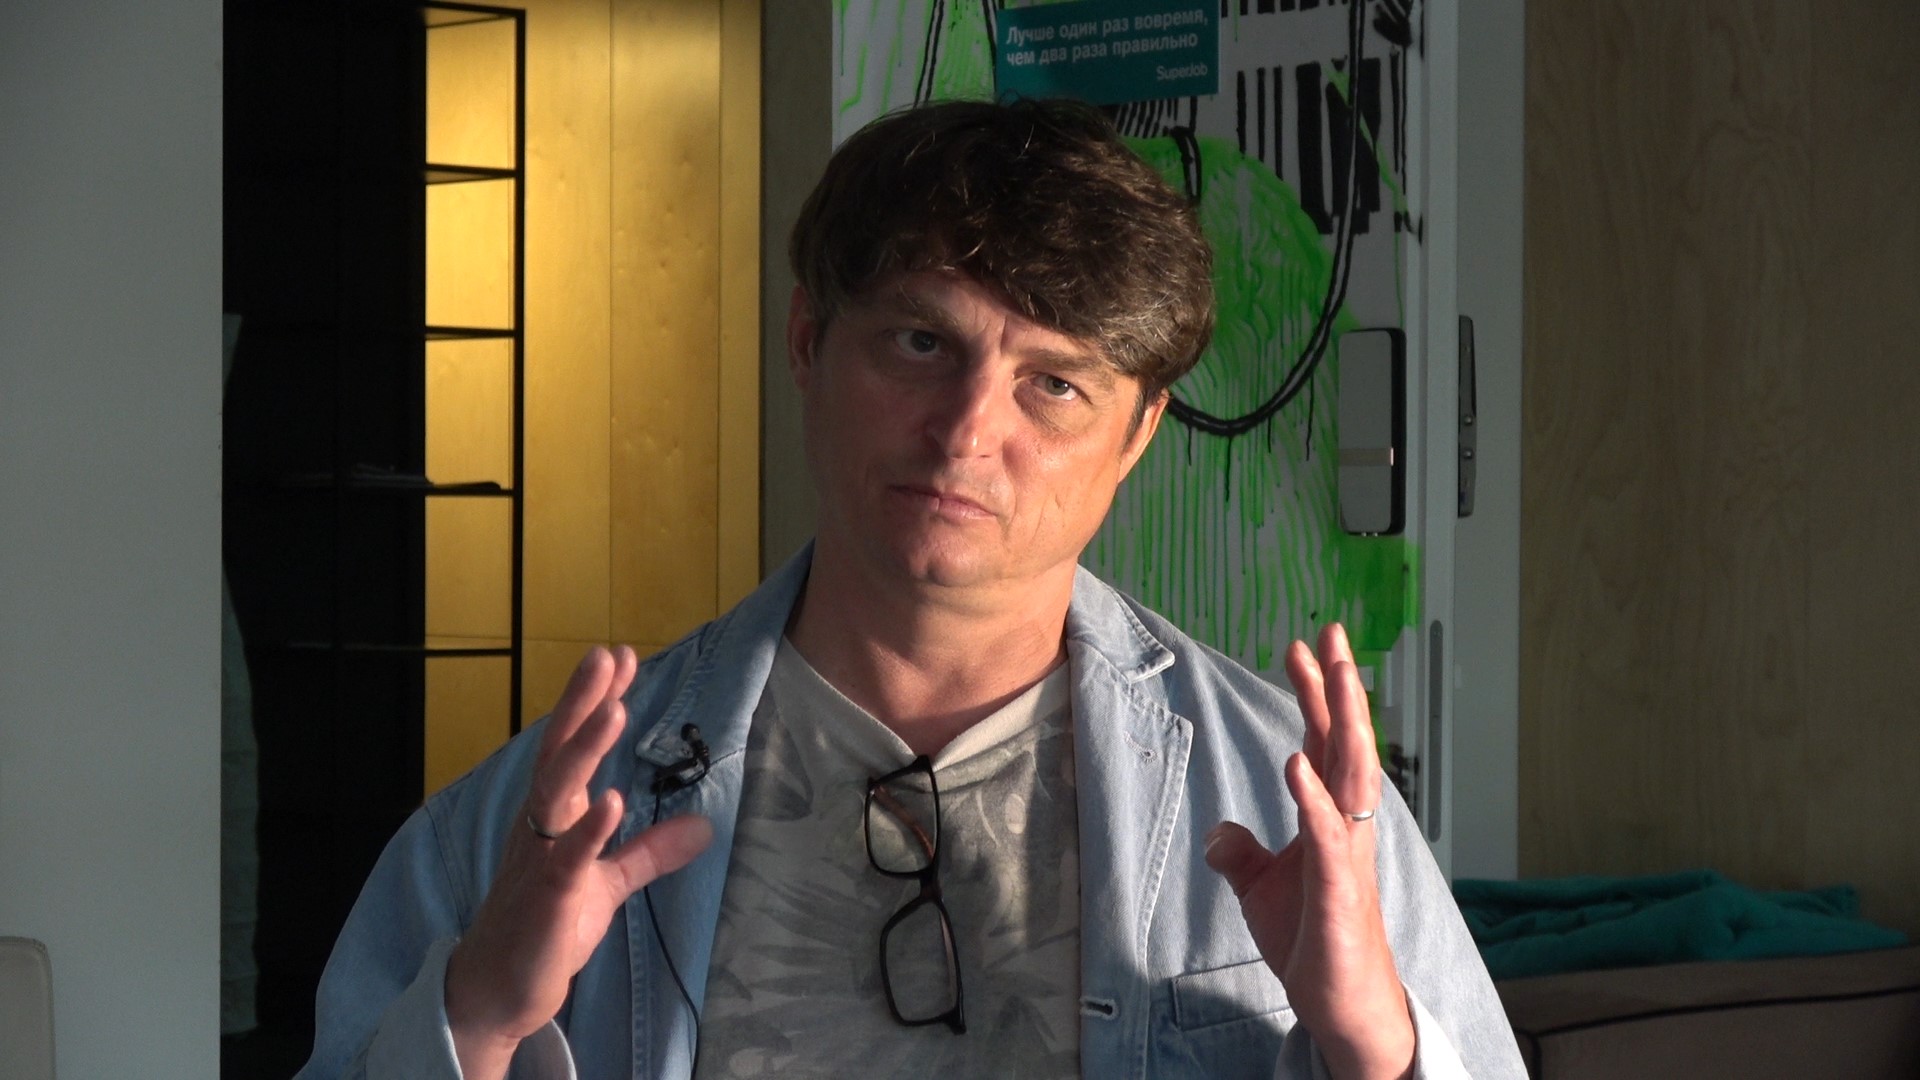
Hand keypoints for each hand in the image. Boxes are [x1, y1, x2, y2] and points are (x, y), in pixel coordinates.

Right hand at [443, 646, 712, 1079]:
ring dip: (584, 750)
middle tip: (606, 657)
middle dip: (583, 704)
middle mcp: (541, 827)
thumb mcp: (607, 883)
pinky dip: (588, 828)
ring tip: (614, 709)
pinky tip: (609, 800)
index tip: (619, 657)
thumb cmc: (546, 928)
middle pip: (559, 753)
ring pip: (556, 792)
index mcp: (553, 817)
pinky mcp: (547, 897)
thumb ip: (649, 851)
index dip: (594, 702)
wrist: (499, 990)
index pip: (572, 747)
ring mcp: (540, 858)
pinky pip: (566, 857)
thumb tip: (704, 825)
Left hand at [1203, 624, 1413, 1079]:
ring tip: (1335, 674)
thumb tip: (1217, 831)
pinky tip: (1295, 763)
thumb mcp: (1261, 888)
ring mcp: (1349, 855)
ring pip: (1353, 775)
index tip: (1298, 646)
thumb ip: (1241, 853)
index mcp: (1331, 817)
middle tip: (1333, 632)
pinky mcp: (1340, 891)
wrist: (1340, 1003)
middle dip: (1340, 687)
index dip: (1313, 695)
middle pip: (1347, 743)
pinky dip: (1313, 797)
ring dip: (1344, 722)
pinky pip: (1328, 835)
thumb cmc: (1313, 941)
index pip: (1324, 742)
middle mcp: (1348, 825)